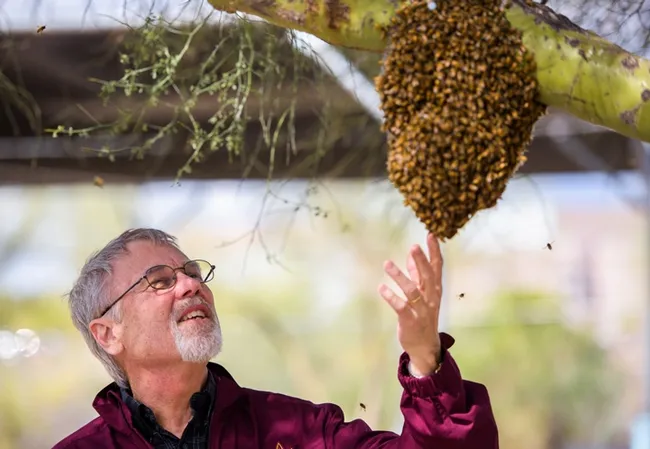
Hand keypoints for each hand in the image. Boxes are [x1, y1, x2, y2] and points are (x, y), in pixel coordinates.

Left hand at [378, 233, 442, 375]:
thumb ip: (418, 275)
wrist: (425, 347)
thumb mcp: (423, 294)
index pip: (436, 267)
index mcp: (434, 290)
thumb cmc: (423, 316)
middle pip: (427, 277)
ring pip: (413, 291)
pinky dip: (391, 297)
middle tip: (413, 246)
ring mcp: (422, 311)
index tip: (431, 235)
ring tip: (387, 264)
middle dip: (421, 261)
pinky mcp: (410, 321)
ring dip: (400, 276)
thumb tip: (412, 255)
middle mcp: (431, 299)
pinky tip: (381, 288)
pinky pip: (401, 307)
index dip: (434, 251)